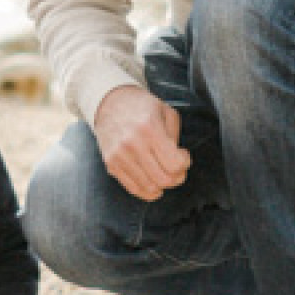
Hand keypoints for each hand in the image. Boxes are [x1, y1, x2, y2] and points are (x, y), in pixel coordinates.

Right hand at [93, 83, 191, 201]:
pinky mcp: (111, 165)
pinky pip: (134, 189)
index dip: (184, 163)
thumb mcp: (165, 111)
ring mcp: (119, 156)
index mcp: (149, 128)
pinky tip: (152, 180)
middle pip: (164, 179)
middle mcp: (132, 144)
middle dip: (177, 177)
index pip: (174, 164)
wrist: (109, 103)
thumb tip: (178, 162)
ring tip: (164, 172)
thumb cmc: (141, 107)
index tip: (182, 155)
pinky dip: (148, 191)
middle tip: (177, 168)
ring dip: (163, 185)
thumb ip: (175, 137)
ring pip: (150, 188)